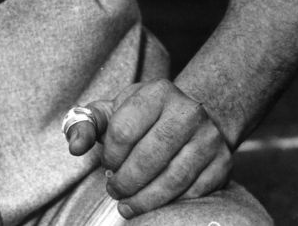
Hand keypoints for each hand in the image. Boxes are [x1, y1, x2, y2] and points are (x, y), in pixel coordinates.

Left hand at [65, 79, 232, 218]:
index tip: (107, 166)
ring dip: (146, 199)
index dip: (110, 155)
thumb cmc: (143, 116)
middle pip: (149, 157)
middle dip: (127, 182)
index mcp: (157, 92)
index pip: (124, 130)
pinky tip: (156, 203)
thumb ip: (87, 124)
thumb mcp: (114, 111)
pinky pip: (195, 191)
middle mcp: (188, 111)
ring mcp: (209, 137)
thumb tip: (74, 147)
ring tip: (129, 204)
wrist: (192, 116)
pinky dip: (173, 203)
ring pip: (173, 178)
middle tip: (115, 192)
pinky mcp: (223, 162)